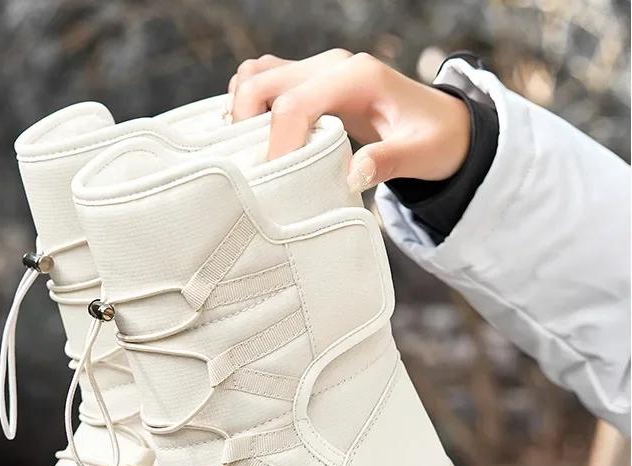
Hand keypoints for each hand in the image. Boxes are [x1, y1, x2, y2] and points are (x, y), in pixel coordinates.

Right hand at [228, 49, 470, 191]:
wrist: (444, 124)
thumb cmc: (434, 139)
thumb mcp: (421, 154)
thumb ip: (387, 162)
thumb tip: (352, 177)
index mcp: (358, 78)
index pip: (295, 103)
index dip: (276, 142)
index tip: (274, 178)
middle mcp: (333, 66)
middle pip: (263, 81)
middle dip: (246, 125)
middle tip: (253, 169)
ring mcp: (319, 71)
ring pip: (257, 75)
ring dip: (243, 112)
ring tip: (251, 153)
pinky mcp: (311, 83)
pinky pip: (265, 82)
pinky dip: (250, 107)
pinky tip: (257, 140)